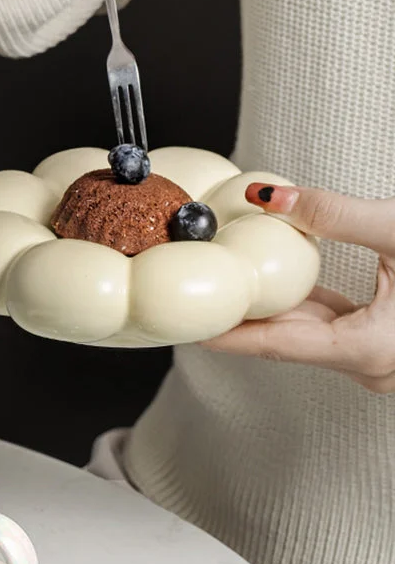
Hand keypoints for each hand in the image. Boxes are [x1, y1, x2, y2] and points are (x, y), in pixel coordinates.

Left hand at [203, 184, 394, 392]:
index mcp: (370, 349)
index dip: (228, 333)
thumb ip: (333, 214)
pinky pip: (331, 327)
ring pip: (309, 333)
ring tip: (227, 287)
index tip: (188, 325)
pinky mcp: (381, 343)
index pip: (277, 343)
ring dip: (270, 310)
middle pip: (287, 339)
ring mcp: (377, 358)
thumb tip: (268, 197)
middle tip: (198, 295)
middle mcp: (371, 365)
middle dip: (242, 317)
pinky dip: (304, 306)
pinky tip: (273, 287)